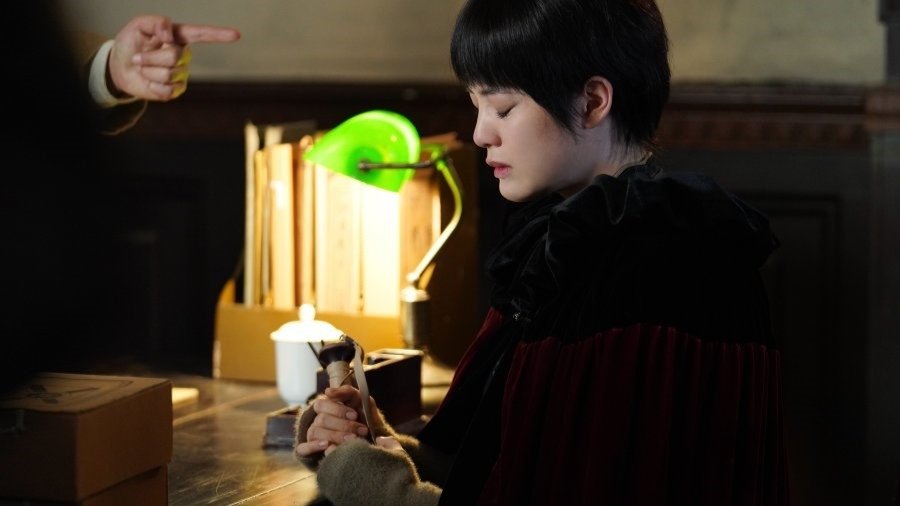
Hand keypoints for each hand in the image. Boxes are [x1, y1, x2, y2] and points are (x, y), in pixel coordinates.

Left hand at [107, 15, 239, 100]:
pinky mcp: (176, 90)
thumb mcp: (138, 25)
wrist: (120, 67)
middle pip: (175, 56)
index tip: (236, 35)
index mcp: (178, 36)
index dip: (219, 35)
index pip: (202, 34)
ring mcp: (182, 73)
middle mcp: (183, 54)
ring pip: (169, 74)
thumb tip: (170, 35)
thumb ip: (156, 22)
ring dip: (149, 71)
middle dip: (151, 58)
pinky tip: (149, 82)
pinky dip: (153, 86)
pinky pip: (168, 90)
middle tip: (138, 58)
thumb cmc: (131, 44)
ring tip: (143, 68)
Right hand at [294, 385, 373, 457]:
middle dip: (344, 425)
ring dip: (335, 436)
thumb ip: (347, 391)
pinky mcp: (309, 451)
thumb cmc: (362, 417)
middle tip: (362, 430)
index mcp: (325, 408)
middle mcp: (316, 421)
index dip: (338, 409)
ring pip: (314, 432)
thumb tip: (327, 391)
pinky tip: (327, 445)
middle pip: (321, 419)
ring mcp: (312, 436)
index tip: (355, 415)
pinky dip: (313, 446)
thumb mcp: (359, 401)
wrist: (368, 439)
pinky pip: (303, 448)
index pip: (321, 404)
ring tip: (353, 439)